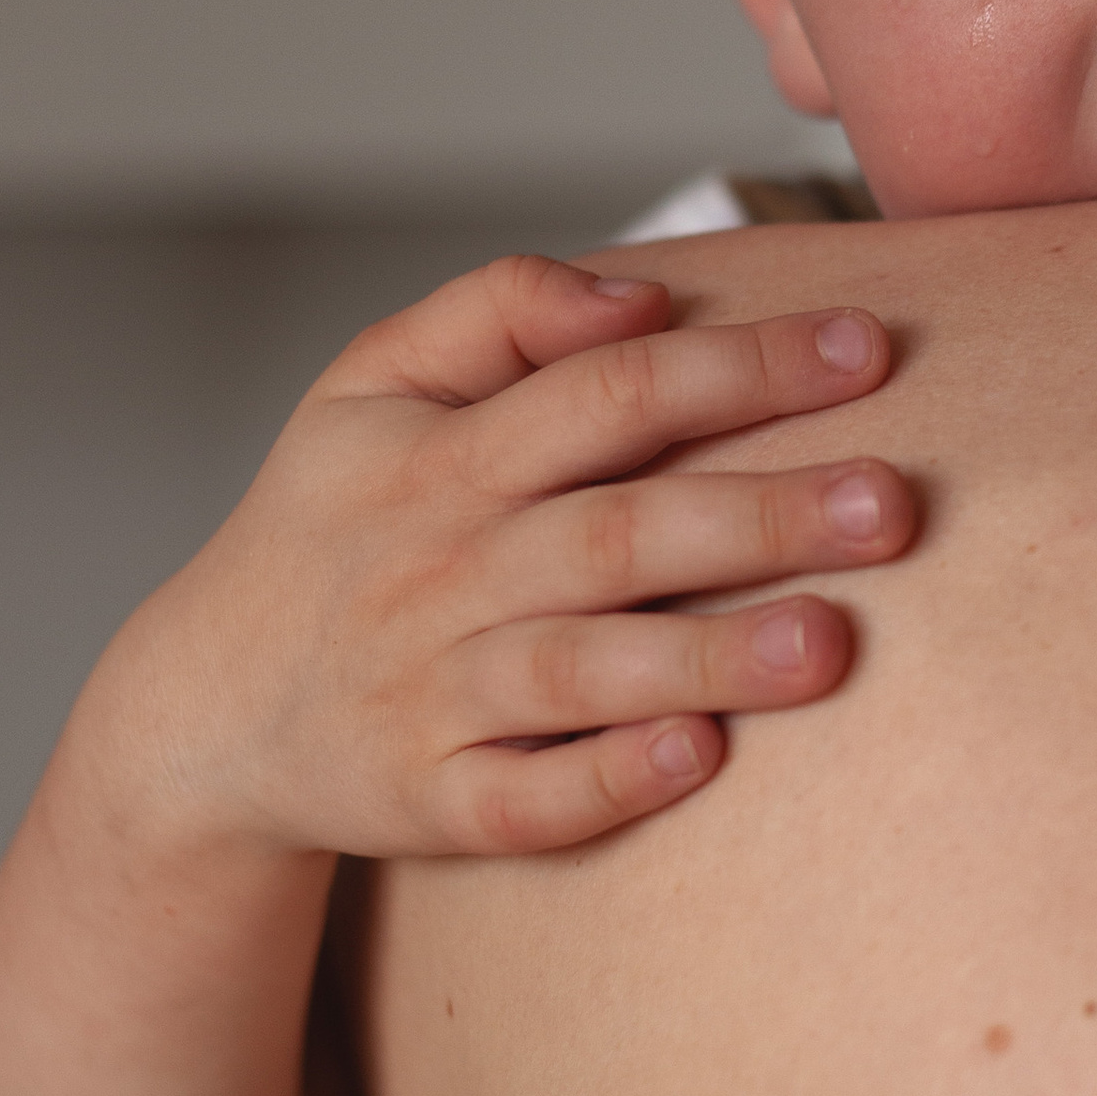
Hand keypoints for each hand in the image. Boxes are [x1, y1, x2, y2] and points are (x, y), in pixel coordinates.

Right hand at [81, 251, 914, 862]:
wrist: (202, 705)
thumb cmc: (333, 520)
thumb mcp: (369, 380)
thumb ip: (499, 306)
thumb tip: (643, 294)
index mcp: (443, 456)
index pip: (607, 393)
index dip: (737, 367)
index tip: (866, 347)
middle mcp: (443, 572)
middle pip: (616, 532)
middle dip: (758, 515)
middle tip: (893, 504)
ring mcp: (435, 693)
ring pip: (580, 672)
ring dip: (704, 658)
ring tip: (830, 644)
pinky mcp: (432, 801)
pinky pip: (525, 800)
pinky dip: (606, 781)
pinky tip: (699, 760)